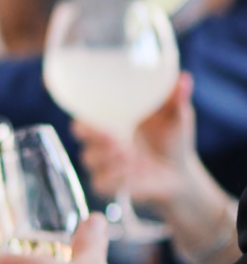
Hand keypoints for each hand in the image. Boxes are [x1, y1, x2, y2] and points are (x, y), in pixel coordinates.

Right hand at [74, 74, 196, 208]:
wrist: (179, 173)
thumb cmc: (172, 139)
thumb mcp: (177, 116)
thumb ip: (178, 99)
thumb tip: (184, 79)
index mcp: (113, 118)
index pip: (87, 110)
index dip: (85, 110)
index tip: (94, 113)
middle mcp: (102, 139)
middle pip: (80, 132)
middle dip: (93, 134)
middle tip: (115, 138)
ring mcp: (102, 163)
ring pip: (89, 158)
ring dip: (108, 157)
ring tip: (131, 156)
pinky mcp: (107, 184)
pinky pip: (100, 182)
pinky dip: (115, 177)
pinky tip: (133, 173)